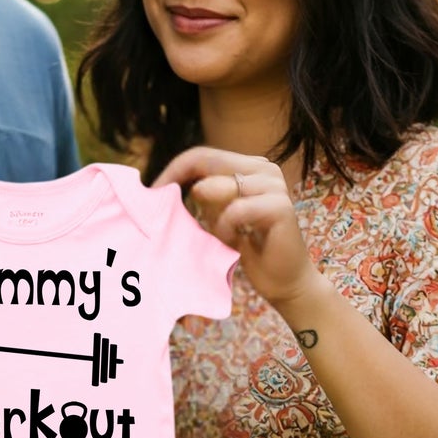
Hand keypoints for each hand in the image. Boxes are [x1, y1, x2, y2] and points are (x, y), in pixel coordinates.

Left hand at [154, 147, 319, 309]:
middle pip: (209, 160)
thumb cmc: (249, 249)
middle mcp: (264, 169)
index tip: (152, 193)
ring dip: (210, 215)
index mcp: (250, 167)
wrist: (284, 281)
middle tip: (160, 209)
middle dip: (179, 183)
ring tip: (219, 236)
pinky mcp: (281, 207)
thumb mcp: (218, 217)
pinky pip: (237, 209)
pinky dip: (226, 227)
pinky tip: (231, 241)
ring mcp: (275, 185)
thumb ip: (203, 197)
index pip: (203, 155)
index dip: (174, 170)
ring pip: (221, 185)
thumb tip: (169, 184)